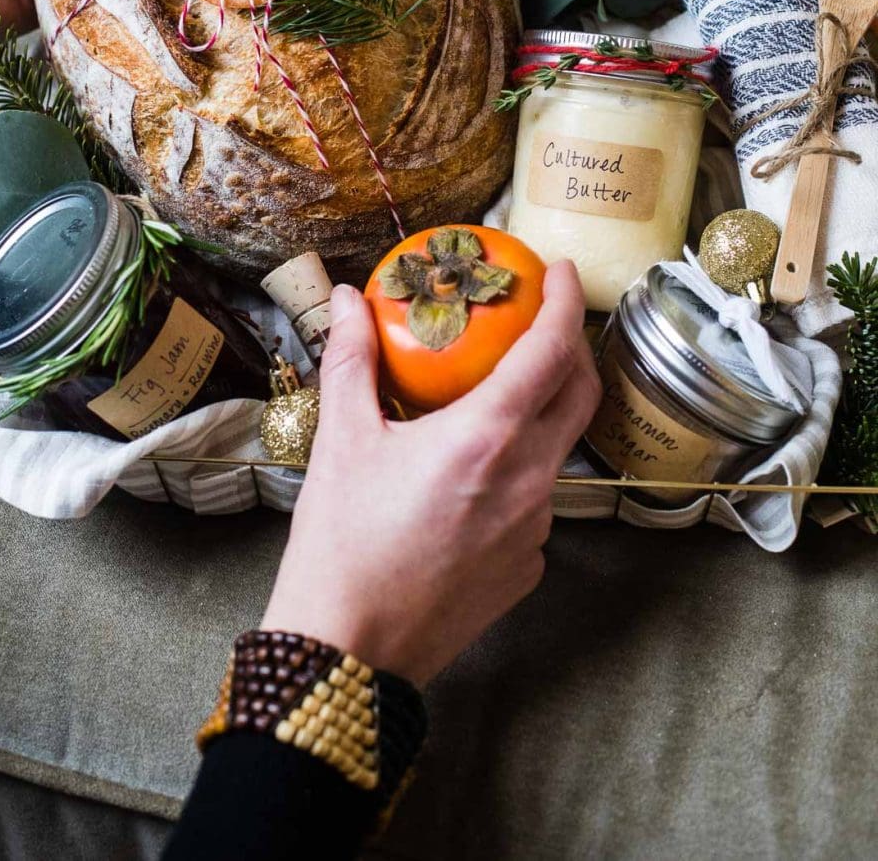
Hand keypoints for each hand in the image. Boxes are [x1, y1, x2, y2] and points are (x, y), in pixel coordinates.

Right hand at [261, 260, 599, 686]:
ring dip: (543, 412)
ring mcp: (536, 529)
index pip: (552, 350)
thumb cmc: (342, 543)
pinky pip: (537, 501)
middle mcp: (529, 479)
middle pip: (580, 395)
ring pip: (560, 450)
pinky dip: (518, 471)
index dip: (566, 302)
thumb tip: (344, 299)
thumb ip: (352, 358)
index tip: (562, 271)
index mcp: (487, 437)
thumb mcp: (342, 439)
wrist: (349, 651)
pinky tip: (472, 474)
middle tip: (543, 322)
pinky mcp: (527, 567)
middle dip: (572, 349)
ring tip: (500, 394)